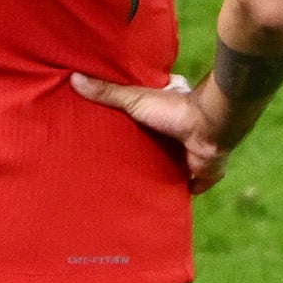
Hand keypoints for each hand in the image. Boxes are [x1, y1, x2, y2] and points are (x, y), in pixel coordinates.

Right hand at [70, 69, 230, 193]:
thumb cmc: (173, 110)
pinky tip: (160, 204)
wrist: (207, 126)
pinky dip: (178, 195)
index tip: (114, 144)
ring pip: (172, 172)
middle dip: (144, 161)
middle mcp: (178, 140)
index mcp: (164, 119)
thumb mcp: (135, 99)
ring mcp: (191, 159)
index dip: (133, 136)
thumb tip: (74, 77)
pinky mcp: (201, 176)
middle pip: (157, 153)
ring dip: (160, 179)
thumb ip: (108, 93)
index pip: (146, 129)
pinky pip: (188, 189)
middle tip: (118, 173)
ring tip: (133, 193)